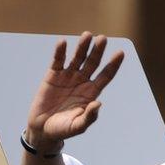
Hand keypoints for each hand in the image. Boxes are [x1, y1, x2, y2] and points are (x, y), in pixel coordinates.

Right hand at [25, 32, 123, 150]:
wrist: (43, 129)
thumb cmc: (64, 129)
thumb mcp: (79, 126)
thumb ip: (90, 116)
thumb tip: (99, 103)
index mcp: (92, 92)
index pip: (106, 75)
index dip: (113, 64)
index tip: (121, 53)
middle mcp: (82, 81)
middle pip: (93, 62)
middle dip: (98, 51)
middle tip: (103, 38)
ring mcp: (68, 77)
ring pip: (77, 58)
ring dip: (82, 47)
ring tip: (87, 35)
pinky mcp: (53, 76)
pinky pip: (58, 61)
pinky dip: (60, 52)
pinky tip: (63, 42)